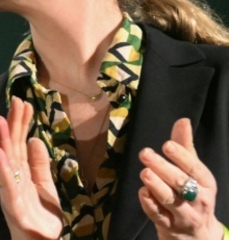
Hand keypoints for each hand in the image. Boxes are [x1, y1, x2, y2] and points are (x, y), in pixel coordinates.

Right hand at [0, 97, 62, 239]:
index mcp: (21, 174)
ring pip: (6, 162)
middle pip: (12, 148)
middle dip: (13, 125)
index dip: (21, 124)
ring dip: (2, 140)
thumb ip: (40, 165)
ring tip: (0, 120)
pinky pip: (7, 185)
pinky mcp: (13, 207)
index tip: (24, 104)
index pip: (20, 144)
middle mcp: (13, 179)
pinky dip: (2, 168)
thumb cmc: (40, 218)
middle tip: (16, 102)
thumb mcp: (46, 188)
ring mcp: (11, 192)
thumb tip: (34, 139)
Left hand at [138, 118, 222, 239]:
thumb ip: (185, 147)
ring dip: (156, 186)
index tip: (167, 144)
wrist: (198, 234)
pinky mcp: (170, 227)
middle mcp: (198, 200)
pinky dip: (150, 204)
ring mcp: (184, 216)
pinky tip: (142, 192)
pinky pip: (159, 216)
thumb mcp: (193, 171)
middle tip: (145, 153)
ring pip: (170, 201)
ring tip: (144, 172)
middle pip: (181, 183)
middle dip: (163, 168)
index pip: (195, 168)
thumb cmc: (193, 193)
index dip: (181, 156)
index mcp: (206, 183)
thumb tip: (183, 120)